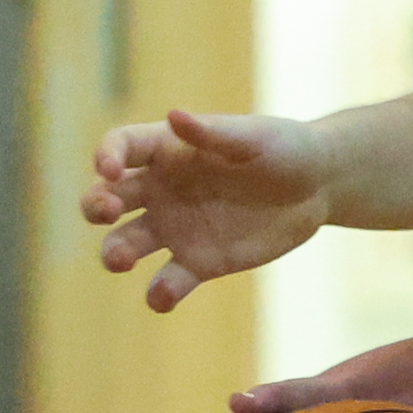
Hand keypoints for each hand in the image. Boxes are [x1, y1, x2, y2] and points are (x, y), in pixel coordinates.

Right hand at [88, 107, 336, 310]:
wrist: (316, 187)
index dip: (107, 155)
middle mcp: (160, 189)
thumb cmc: (283, 149)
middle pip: (108, 197)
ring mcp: (175, 228)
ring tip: (120, 260)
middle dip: (96, 205)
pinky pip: (168, 282)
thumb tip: (175, 116)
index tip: (109, 170)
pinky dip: (159, 293)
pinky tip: (162, 296)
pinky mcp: (197, 262)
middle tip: (106, 212)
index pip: (121, 147)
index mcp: (167, 149)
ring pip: (127, 242)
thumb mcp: (254, 137)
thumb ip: (214, 133)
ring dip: (115, 252)